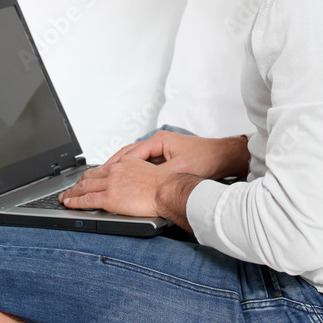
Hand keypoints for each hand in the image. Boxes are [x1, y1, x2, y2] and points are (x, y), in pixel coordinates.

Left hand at [58, 159, 201, 230]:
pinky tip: (69, 204)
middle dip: (77, 184)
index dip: (89, 176)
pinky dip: (74, 202)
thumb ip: (135, 175)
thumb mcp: (148, 171)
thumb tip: (130, 183)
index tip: (84, 180)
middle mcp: (115, 170)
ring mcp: (110, 184)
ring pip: (84, 187)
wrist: (167, 191)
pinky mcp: (109, 197)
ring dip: (72, 193)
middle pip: (89, 176)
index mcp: (124, 163)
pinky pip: (86, 200)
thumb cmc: (164, 185)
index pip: (101, 169)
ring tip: (65, 197)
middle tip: (70, 189)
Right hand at [104, 130, 249, 179]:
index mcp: (158, 140)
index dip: (116, 165)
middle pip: (129, 154)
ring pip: (135, 159)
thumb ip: (161, 174)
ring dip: (123, 168)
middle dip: (114, 165)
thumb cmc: (206, 159)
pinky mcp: (166, 157)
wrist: (223, 157)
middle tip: (99, 176)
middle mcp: (157, 142)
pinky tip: (129, 181)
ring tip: (109, 179)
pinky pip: (144, 164)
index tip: (105, 174)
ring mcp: (161, 149)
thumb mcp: (181, 168)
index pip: (130, 152)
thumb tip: (143, 182)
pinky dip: (135, 171)